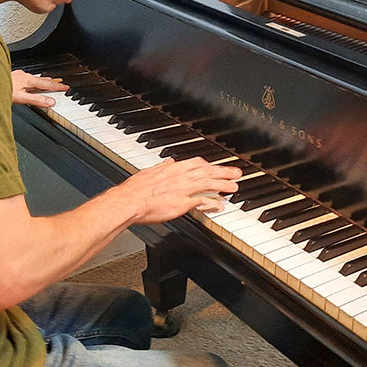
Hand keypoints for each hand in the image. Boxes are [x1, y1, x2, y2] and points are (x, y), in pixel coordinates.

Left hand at [11, 69, 67, 107]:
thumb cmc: (0, 90)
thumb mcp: (20, 98)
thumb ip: (36, 100)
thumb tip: (52, 102)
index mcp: (28, 80)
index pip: (47, 84)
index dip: (57, 86)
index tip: (66, 87)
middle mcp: (23, 76)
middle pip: (42, 79)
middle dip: (52, 82)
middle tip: (60, 83)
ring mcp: (17, 76)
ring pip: (33, 78)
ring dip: (42, 80)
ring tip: (47, 81)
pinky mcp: (10, 77)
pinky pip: (25, 78)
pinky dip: (32, 80)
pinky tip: (27, 81)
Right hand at [121, 157, 241, 223]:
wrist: (129, 201)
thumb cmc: (135, 189)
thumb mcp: (149, 171)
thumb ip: (162, 166)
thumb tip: (169, 161)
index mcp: (173, 168)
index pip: (197, 163)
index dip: (210, 165)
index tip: (218, 167)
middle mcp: (180, 177)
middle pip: (207, 172)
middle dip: (224, 172)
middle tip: (237, 173)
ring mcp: (183, 190)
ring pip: (208, 184)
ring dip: (223, 185)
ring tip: (234, 187)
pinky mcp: (182, 203)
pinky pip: (202, 201)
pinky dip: (212, 202)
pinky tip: (220, 205)